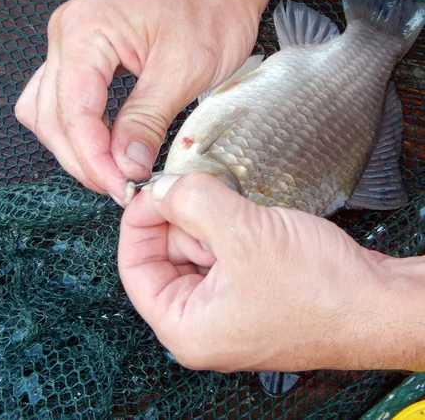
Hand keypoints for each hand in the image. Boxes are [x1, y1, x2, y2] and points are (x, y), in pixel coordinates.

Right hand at [15, 0, 286, 203]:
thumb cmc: (207, 5)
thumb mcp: (183, 70)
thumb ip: (147, 120)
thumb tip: (125, 164)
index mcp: (86, 32)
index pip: (73, 113)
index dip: (94, 159)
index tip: (119, 186)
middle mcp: (67, 34)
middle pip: (51, 117)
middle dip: (83, 159)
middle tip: (118, 185)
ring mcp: (70, 42)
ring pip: (47, 112)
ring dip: (74, 147)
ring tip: (110, 170)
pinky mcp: (83, 52)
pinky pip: (60, 99)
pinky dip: (77, 128)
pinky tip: (102, 143)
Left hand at [118, 173, 424, 371]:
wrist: (382, 305)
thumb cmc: (321, 292)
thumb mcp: (243, 235)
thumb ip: (192, 203)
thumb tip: (161, 188)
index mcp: (185, 328)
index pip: (134, 270)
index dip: (138, 223)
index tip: (149, 190)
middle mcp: (201, 325)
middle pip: (164, 257)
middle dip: (180, 220)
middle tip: (199, 190)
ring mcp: (227, 309)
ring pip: (194, 251)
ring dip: (209, 222)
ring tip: (240, 214)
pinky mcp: (251, 292)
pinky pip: (222, 254)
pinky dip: (228, 231)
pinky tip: (251, 222)